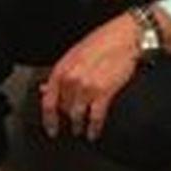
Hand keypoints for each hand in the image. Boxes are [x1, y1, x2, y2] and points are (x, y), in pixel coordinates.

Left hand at [39, 16, 139, 140]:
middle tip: (71, 124)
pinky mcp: (104, 92)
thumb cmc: (101, 42)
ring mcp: (87, 87)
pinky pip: (95, 118)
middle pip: (64, 109)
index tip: (50, 128)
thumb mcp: (74, 55)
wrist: (124, 37)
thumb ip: (60, 74)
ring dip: (78, 126)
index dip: (48, 119)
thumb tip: (45, 88)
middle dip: (67, 118)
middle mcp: (71, 79)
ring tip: (79, 131)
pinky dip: (93, 129)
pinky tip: (93, 133)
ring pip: (77, 116)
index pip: (48, 101)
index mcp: (62, 69)